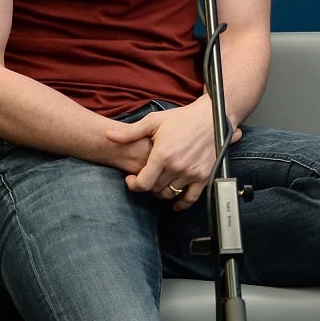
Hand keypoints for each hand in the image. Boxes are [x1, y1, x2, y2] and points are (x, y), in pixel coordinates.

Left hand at [105, 98, 241, 210]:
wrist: (211, 116)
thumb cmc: (182, 118)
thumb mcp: (154, 121)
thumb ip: (130, 132)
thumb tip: (108, 135)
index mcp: (162, 154)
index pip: (143, 183)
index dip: (133, 184)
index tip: (131, 179)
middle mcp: (177, 166)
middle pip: (155, 189)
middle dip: (147, 185)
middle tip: (146, 177)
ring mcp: (192, 172)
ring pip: (170, 194)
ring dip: (161, 192)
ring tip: (159, 182)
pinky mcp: (204, 175)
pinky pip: (191, 198)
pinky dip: (181, 203)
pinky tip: (175, 203)